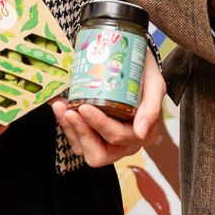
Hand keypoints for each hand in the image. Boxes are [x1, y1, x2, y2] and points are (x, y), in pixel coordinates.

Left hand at [51, 45, 165, 167]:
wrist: (134, 62)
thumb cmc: (144, 74)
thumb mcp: (154, 85)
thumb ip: (152, 108)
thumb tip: (141, 134)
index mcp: (142, 135)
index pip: (117, 137)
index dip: (99, 125)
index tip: (85, 107)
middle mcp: (124, 144)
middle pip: (98, 152)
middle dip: (81, 131)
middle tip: (69, 110)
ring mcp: (105, 141)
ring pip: (83, 148)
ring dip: (70, 128)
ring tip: (61, 106)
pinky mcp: (91, 135)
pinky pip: (75, 139)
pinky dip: (65, 124)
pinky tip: (59, 105)